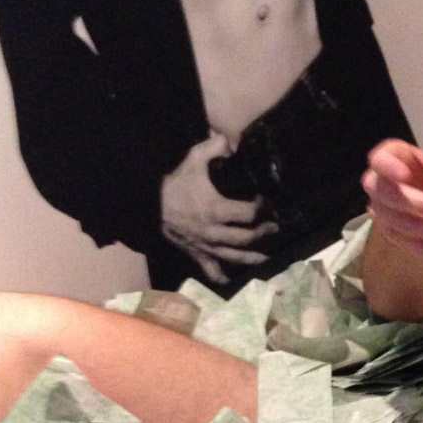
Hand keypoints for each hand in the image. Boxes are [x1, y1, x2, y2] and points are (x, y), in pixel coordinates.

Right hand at [161, 133, 278, 286]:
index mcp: (216, 209)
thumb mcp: (193, 160)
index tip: (267, 203)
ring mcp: (205, 245)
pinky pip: (209, 269)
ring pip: (232, 256)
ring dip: (250, 258)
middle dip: (262, 233)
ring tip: (266, 260)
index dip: (261, 208)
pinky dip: (220, 276)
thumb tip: (230, 141)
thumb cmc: (173, 183)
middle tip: (274, 228)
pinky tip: (230, 281)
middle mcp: (214, 231)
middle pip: (245, 237)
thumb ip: (213, 148)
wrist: (148, 204)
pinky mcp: (195, 253)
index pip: (247, 213)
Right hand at [362, 139, 422, 255]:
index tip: (406, 176)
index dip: (388, 168)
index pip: (378, 161)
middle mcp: (378, 185)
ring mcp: (382, 212)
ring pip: (399, 224)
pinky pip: (408, 244)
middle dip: (421, 205)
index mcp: (391, 157)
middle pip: (389, 197)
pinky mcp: (392, 233)